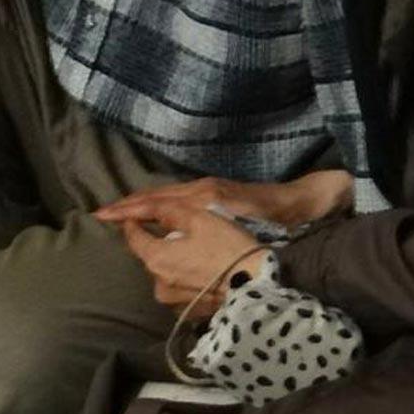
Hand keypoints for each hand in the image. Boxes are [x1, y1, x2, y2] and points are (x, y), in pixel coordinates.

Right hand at [96, 169, 351, 231]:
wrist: (312, 201)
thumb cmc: (282, 216)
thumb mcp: (247, 214)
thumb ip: (211, 214)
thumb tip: (173, 213)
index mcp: (204, 196)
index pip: (157, 202)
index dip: (130, 210)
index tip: (103, 216)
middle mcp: (203, 193)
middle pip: (156, 197)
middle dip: (128, 207)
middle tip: (101, 215)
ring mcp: (210, 195)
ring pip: (166, 200)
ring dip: (141, 208)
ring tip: (120, 218)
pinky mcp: (219, 200)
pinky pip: (179, 204)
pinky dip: (159, 209)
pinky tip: (155, 220)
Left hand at [110, 201, 264, 318]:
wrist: (258, 286)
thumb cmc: (227, 247)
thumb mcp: (199, 218)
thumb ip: (168, 212)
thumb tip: (145, 211)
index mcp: (155, 258)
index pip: (133, 238)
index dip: (132, 223)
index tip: (135, 215)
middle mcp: (157, 283)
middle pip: (150, 256)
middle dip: (157, 243)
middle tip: (174, 232)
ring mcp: (172, 301)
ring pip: (165, 274)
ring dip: (172, 262)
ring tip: (193, 253)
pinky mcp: (188, 312)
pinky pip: (180, 289)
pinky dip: (185, 279)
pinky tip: (203, 272)